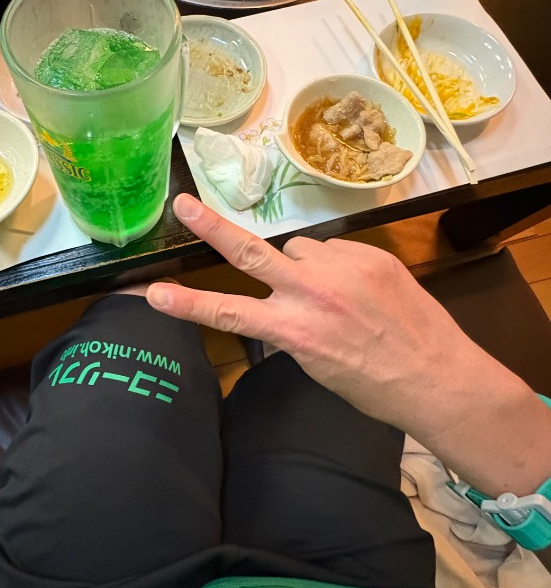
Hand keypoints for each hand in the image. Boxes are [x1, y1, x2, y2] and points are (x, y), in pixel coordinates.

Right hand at [147, 195, 550, 496]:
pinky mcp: (370, 254)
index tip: (152, 292)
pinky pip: (336, 251)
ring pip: (301, 250)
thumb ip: (290, 328)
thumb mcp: (316, 366)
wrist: (436, 374)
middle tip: (184, 202)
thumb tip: (279, 300)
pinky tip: (359, 291)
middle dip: (212, 227)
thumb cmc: (371, 385)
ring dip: (304, 266)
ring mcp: (343, 268)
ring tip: (333, 296)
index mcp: (294, 330)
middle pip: (250, 251)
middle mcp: (313, 293)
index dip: (186, 303)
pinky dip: (338, 266)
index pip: (227, 312)